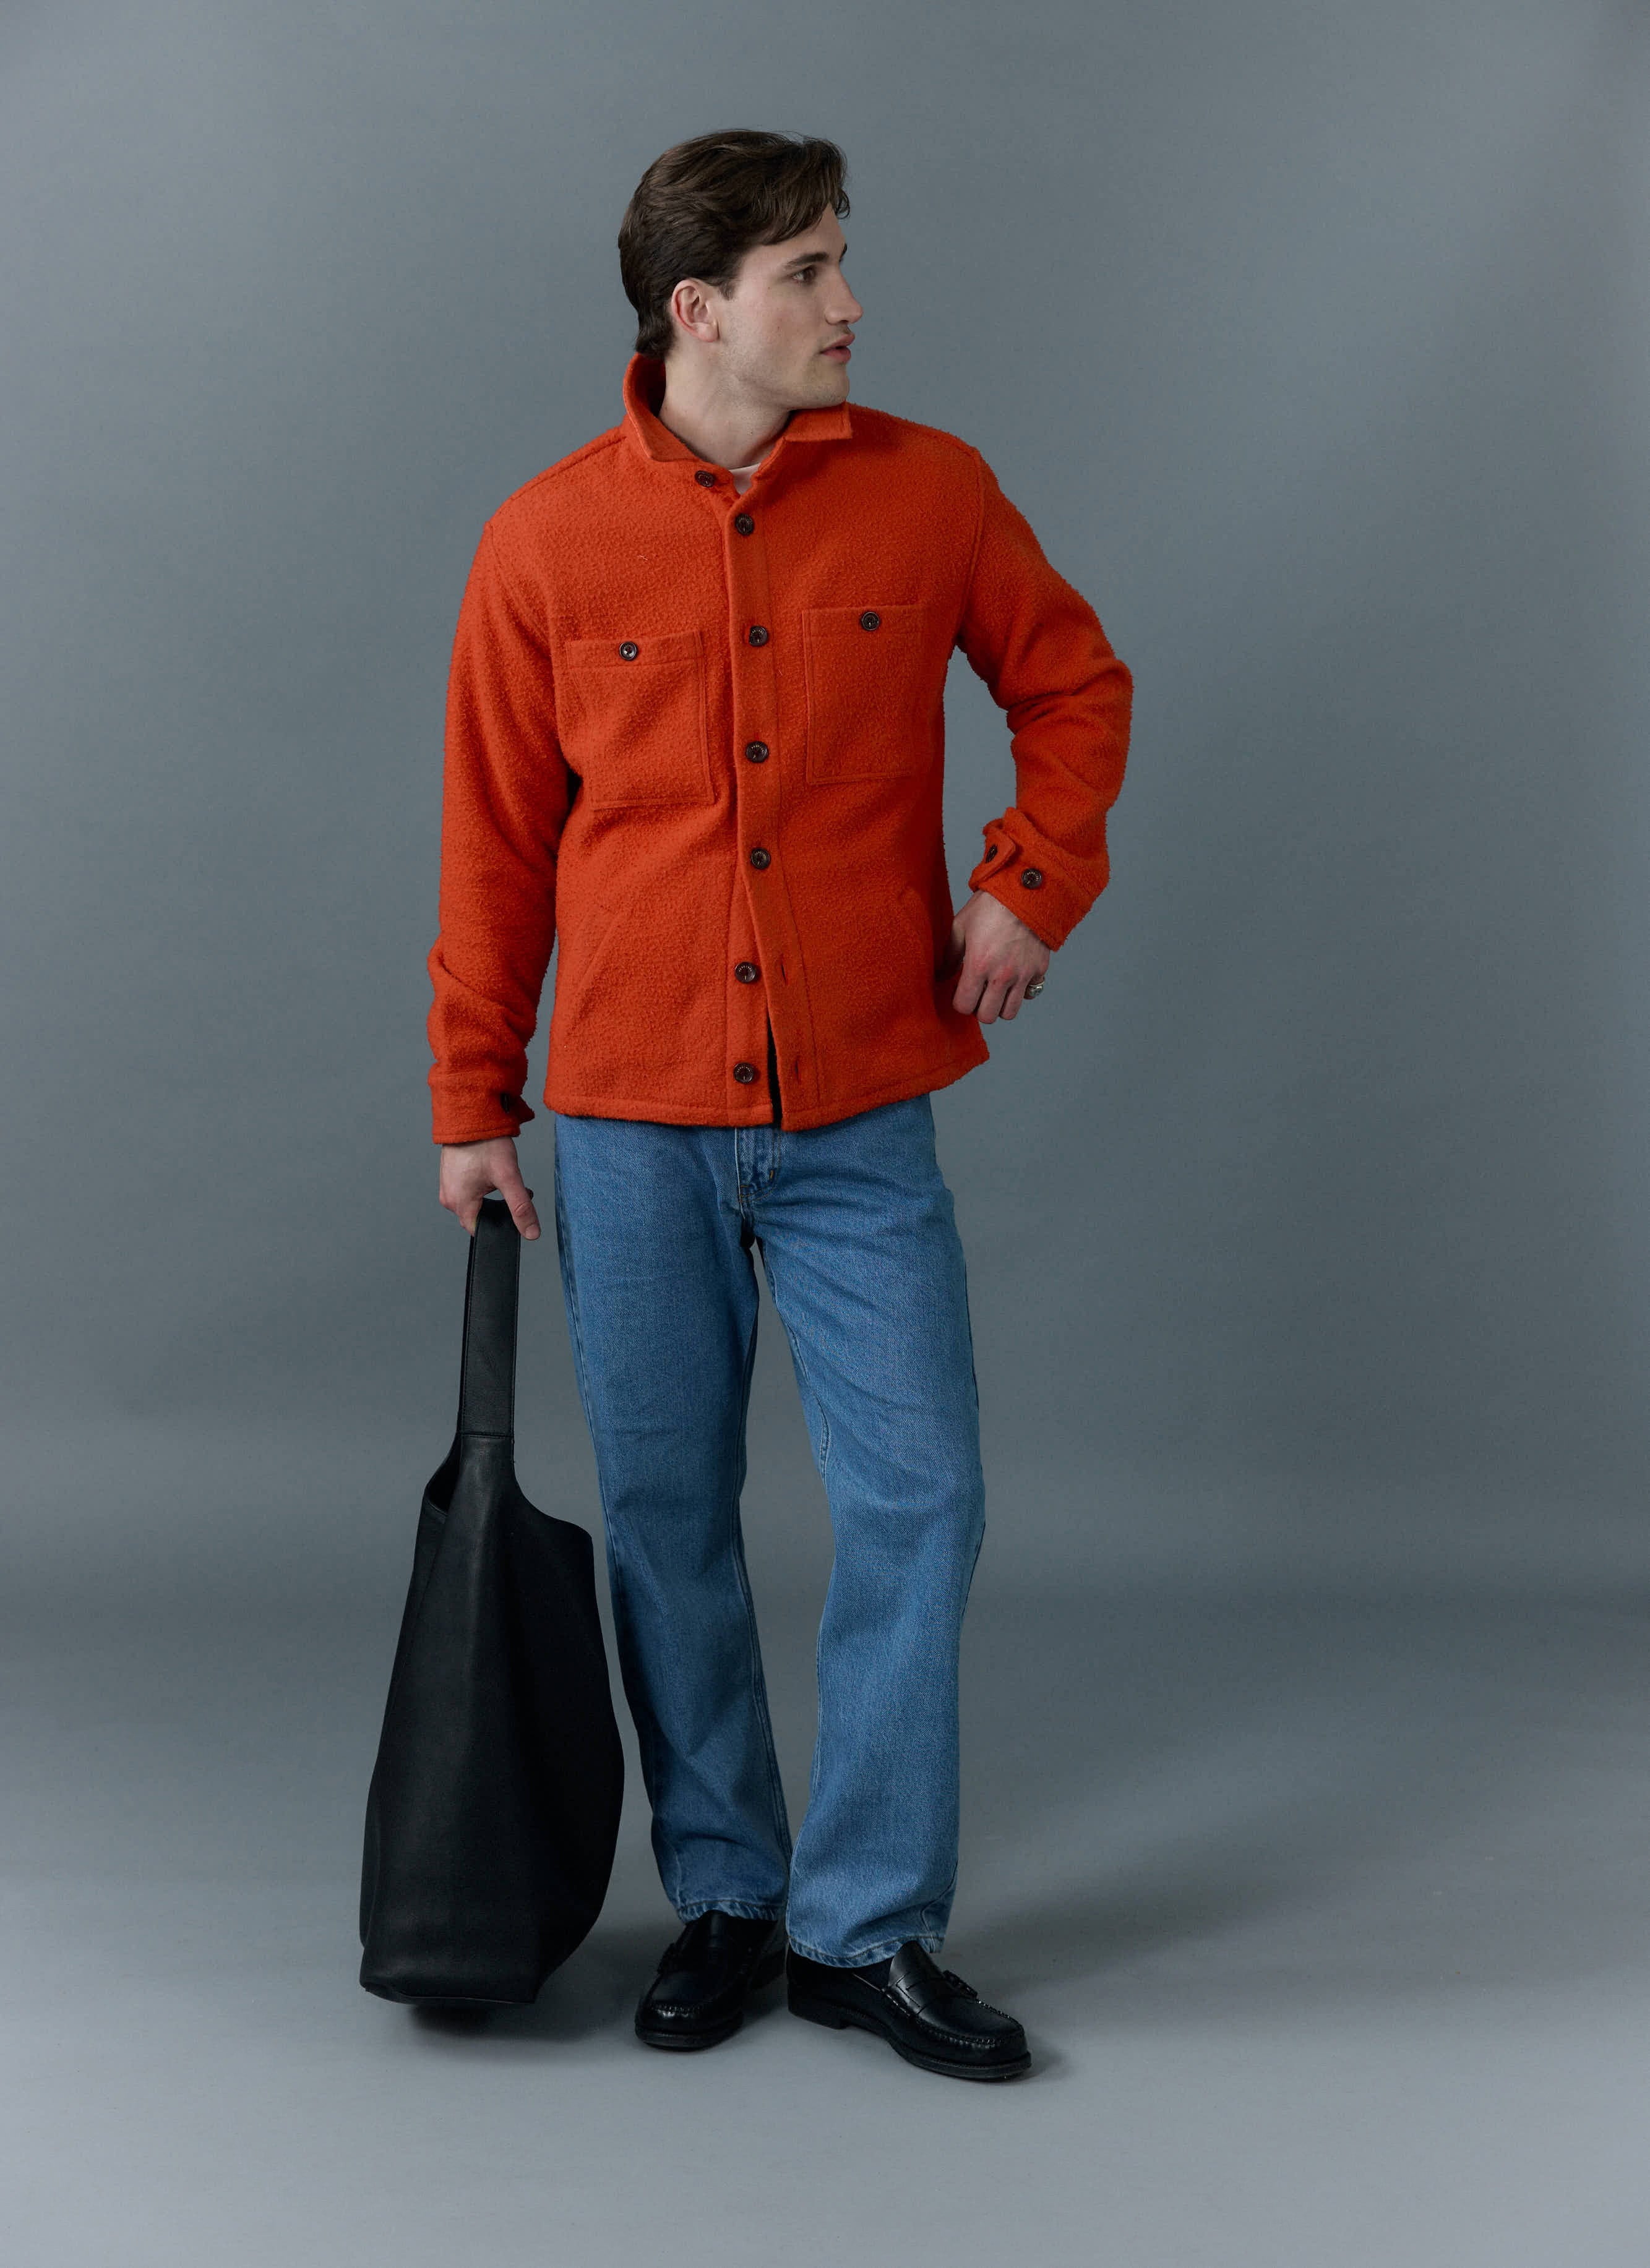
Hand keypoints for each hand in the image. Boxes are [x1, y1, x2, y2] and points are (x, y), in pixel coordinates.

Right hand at [438, 1135, 540, 1239]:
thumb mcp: (508, 1177)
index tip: (512, 1211)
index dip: (499, 1225)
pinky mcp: (450, 1176)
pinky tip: (491, 1172)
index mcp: (459, 1203)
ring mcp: (448, 1186)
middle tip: (512, 1189)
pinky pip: (468, 1190)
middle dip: (498, 1208)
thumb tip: (531, 1232)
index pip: (480, 1230)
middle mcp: (449, 1198)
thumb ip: (521, 1207)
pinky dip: (482, 1186)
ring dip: (491, 1196)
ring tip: (502, 1178)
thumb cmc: (485, 1144)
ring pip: (474, 1203)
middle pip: (478, 1217)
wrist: (472, 1116)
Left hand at [943, 890, 1051, 1021]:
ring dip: (1000, 1005)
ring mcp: (1023, 974)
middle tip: (978, 994)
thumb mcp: (961, 926)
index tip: (961, 992)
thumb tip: (942, 976)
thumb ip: (949, 955)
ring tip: (995, 991)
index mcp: (978, 965)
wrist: (1025, 891)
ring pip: (1010, 1012)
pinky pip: (1030, 994)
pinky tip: (1014, 977)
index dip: (960, 1002)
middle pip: (988, 1016)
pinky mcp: (1039, 969)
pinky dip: (1022, 991)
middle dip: (979, 1008)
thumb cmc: (990, 906)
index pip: (964, 1006)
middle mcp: (1002, 975)